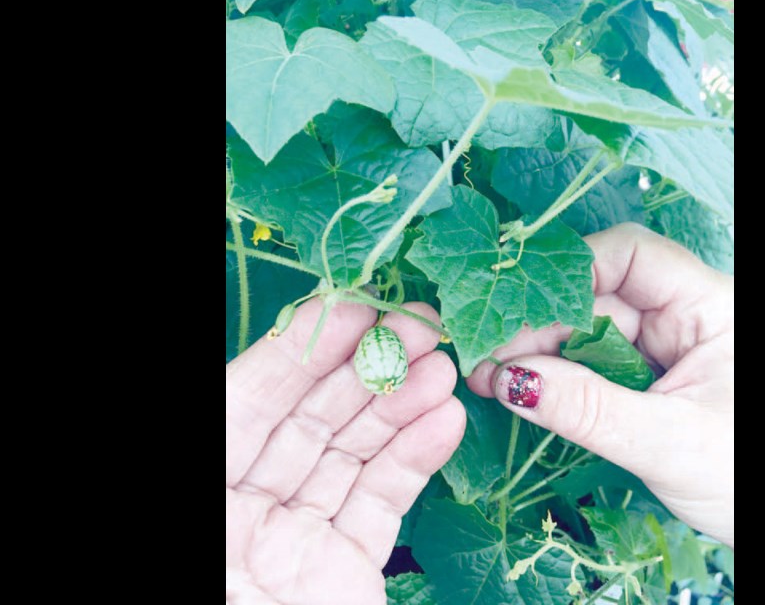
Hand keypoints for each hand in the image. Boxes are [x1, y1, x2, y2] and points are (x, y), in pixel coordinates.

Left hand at [226, 300, 464, 603]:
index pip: (251, 399)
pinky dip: (415, 460)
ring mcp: (301, 536)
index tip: (354, 311)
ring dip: (401, 406)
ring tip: (444, 370)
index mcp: (207, 488)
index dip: (300, 351)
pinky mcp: (348, 566)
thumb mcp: (207, 515)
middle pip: (311, 419)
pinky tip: (445, 421)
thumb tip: (263, 367)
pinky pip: (381, 504)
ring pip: (353, 454)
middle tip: (420, 326)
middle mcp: (249, 503)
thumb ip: (229, 423)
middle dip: (366, 367)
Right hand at [467, 223, 732, 546]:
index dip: (571, 273)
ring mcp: (664, 348)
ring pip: (588, 333)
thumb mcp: (667, 442)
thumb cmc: (745, 478)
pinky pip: (594, 367)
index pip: (631, 256)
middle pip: (598, 297)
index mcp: (709, 305)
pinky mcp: (648, 380)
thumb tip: (509, 380)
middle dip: (540, 326)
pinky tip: (521, 391)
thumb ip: (587, 409)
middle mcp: (683, 315)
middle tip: (486, 361)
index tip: (517, 308)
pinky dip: (558, 380)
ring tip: (491, 380)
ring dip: (540, 356)